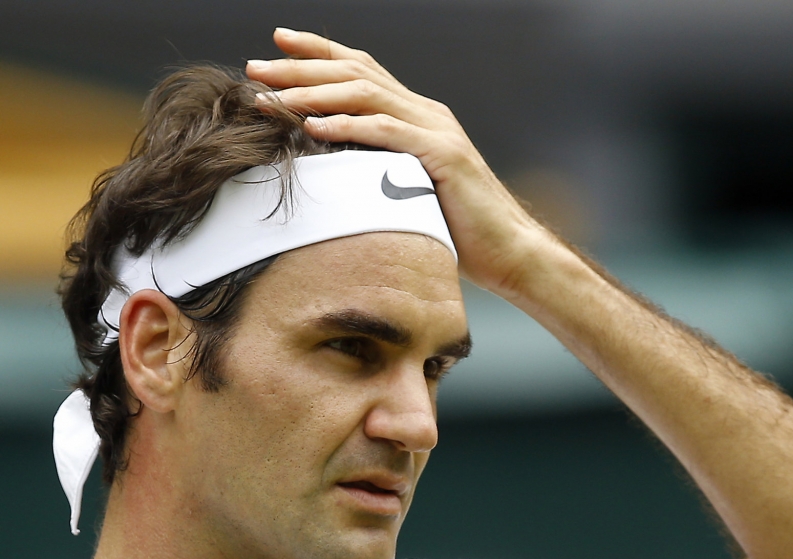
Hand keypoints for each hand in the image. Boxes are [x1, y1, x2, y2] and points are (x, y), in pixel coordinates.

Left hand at [246, 27, 558, 296]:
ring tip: (274, 97)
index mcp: (417, 116)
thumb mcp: (409, 191)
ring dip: (315, 92)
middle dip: (302, 67)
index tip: (275, 46)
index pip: (362, 70)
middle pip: (356, 73)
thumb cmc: (457, 230)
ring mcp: (437, 131)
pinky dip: (349, 125)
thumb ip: (378, 170)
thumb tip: (332, 174)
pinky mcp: (443, 157)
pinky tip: (314, 126)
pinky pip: (388, 132)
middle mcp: (427, 113)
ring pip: (367, 95)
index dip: (318, 54)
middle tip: (256, 67)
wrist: (509, 251)